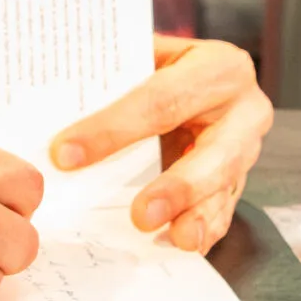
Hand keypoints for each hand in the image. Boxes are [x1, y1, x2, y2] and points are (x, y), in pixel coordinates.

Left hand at [50, 35, 271, 251]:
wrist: (207, 80)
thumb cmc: (166, 69)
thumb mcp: (149, 55)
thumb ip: (115, 79)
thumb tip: (52, 111)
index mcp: (218, 67)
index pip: (162, 100)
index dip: (113, 128)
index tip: (64, 153)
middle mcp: (244, 109)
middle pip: (211, 151)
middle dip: (176, 186)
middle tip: (141, 216)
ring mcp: (248, 149)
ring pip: (224, 187)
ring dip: (195, 215)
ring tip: (176, 238)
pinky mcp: (240, 181)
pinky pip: (224, 210)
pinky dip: (203, 229)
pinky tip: (181, 244)